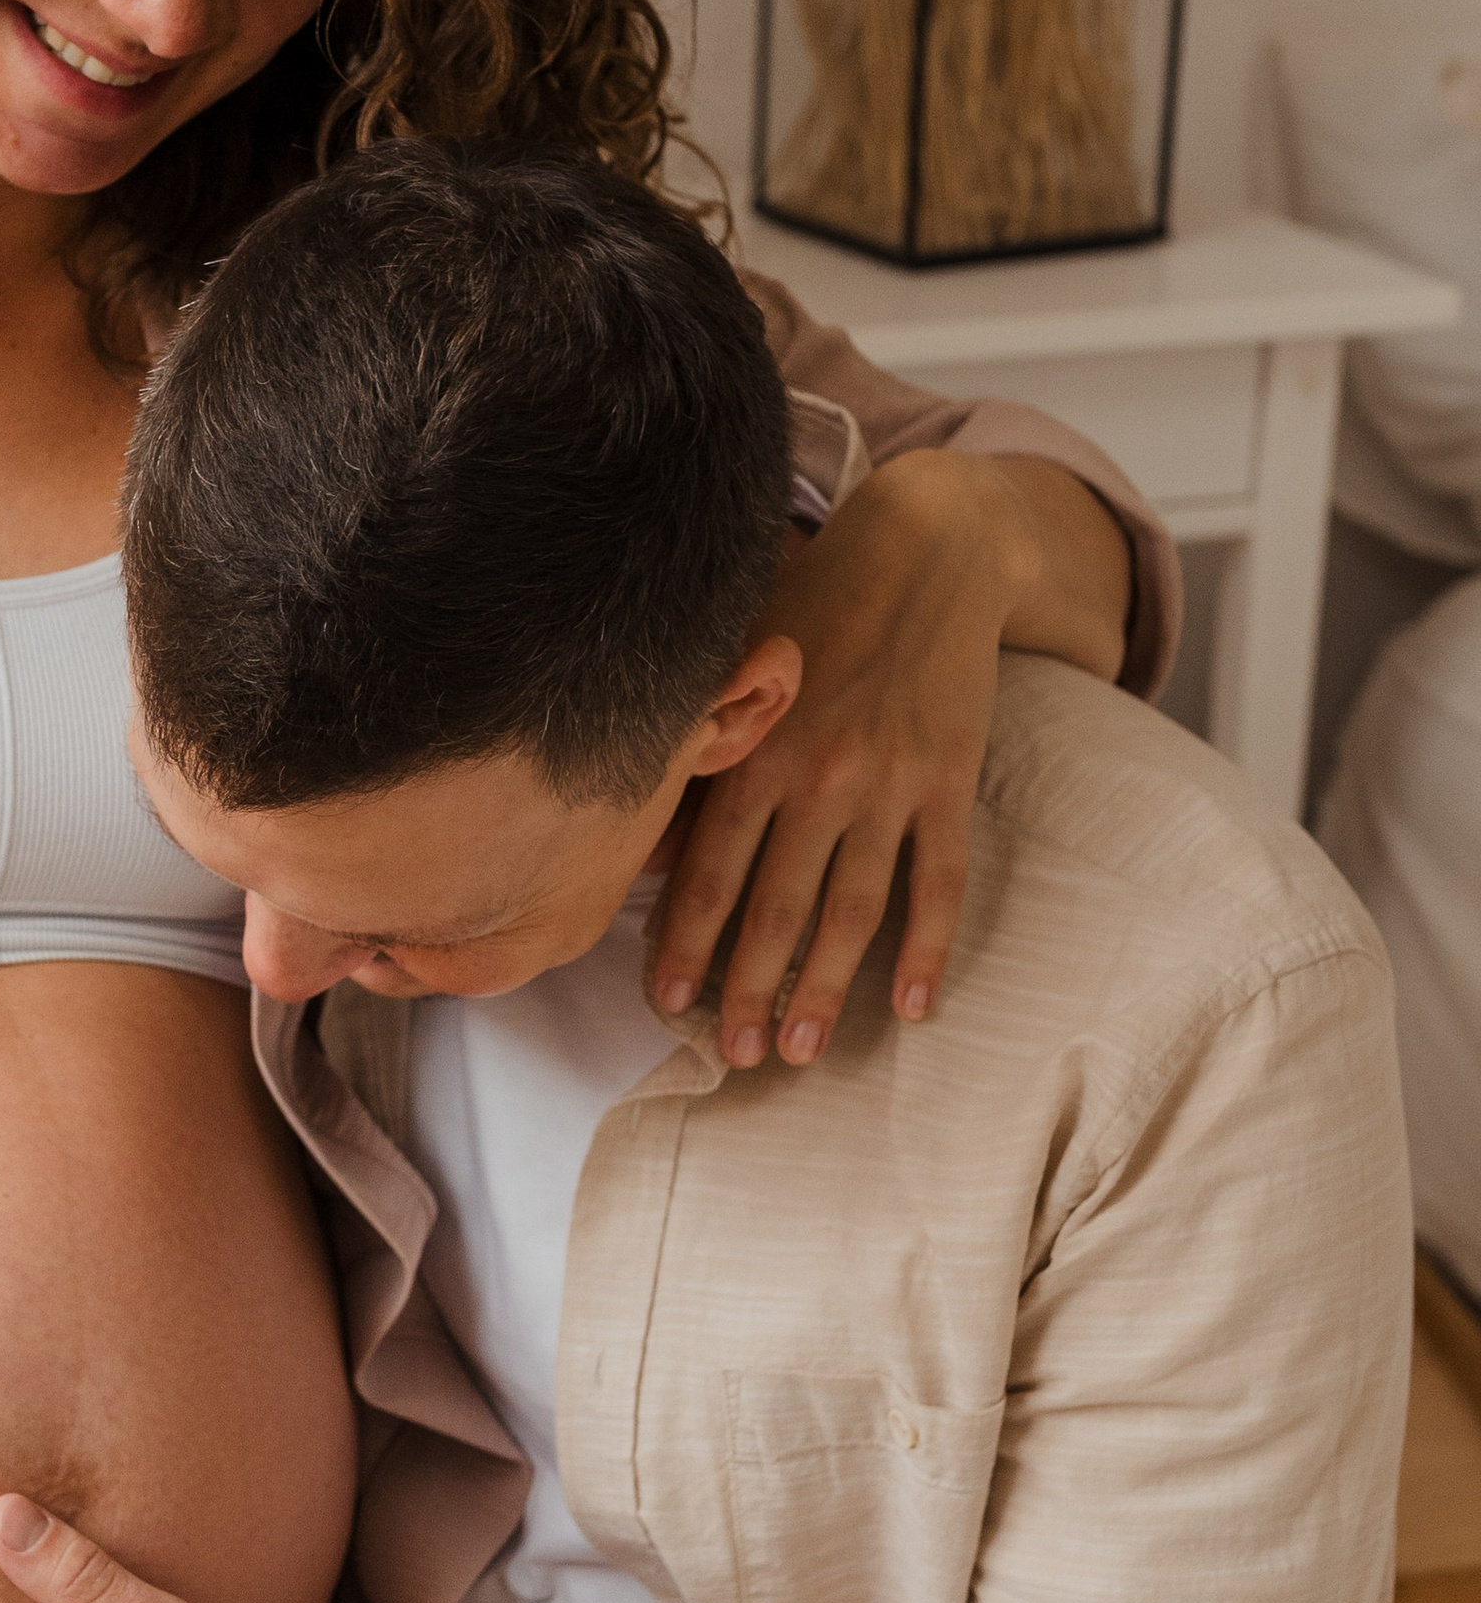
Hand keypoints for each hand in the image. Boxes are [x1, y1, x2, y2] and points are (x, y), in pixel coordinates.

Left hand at [653, 447, 1128, 1066]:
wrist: (929, 548)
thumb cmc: (814, 607)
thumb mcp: (742, 665)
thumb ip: (703, 751)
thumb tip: (653, 844)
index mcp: (756, 751)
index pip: (710, 872)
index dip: (686, 944)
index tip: (666, 1003)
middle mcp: (818, 776)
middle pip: (776, 908)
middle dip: (750, 989)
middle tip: (738, 1055)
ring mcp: (889, 783)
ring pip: (851, 911)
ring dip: (824, 987)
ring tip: (801, 1048)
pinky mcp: (950, 781)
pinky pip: (939, 881)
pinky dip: (927, 948)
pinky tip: (913, 1006)